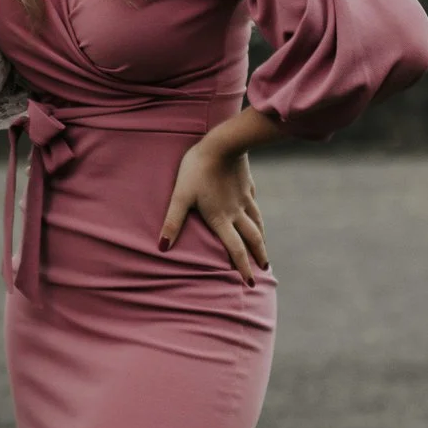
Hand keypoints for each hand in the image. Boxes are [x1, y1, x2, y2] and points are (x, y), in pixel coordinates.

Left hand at [158, 138, 269, 285]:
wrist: (223, 144)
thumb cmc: (197, 169)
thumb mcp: (180, 196)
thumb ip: (172, 222)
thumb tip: (162, 248)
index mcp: (221, 218)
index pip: (235, 249)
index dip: (242, 267)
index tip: (249, 282)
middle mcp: (237, 212)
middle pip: (252, 239)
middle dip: (258, 256)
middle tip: (264, 270)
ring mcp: (245, 198)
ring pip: (257, 223)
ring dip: (261, 239)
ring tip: (264, 248)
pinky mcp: (247, 185)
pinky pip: (254, 204)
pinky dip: (257, 215)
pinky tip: (255, 214)